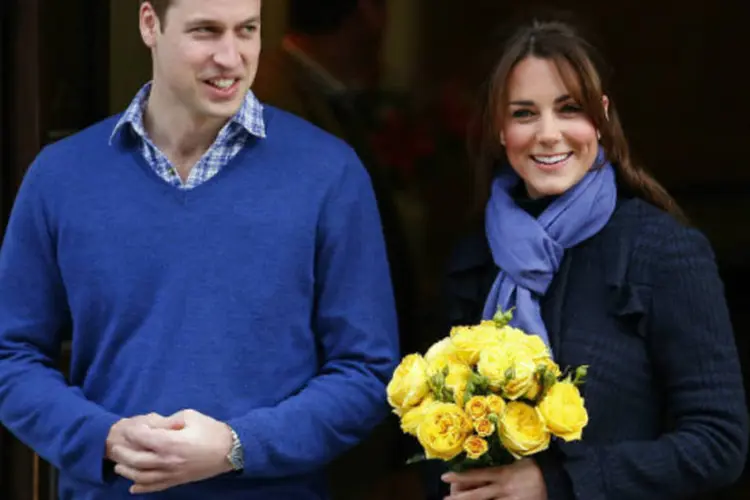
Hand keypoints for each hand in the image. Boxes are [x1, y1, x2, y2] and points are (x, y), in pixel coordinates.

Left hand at [109, 409, 233, 493]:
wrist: (230, 450)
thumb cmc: (210, 430)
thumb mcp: (190, 416)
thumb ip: (167, 420)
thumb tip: (152, 424)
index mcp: (170, 442)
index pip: (142, 438)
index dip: (133, 432)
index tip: (129, 427)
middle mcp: (167, 460)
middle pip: (136, 460)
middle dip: (123, 453)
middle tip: (115, 446)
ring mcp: (171, 473)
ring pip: (142, 476)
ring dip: (127, 471)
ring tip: (118, 466)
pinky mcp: (177, 481)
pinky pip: (155, 487)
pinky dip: (141, 488)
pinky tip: (132, 487)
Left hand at [441, 459, 546, 499]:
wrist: (554, 478)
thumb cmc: (532, 467)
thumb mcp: (513, 463)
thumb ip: (498, 468)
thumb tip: (478, 471)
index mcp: (502, 473)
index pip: (477, 475)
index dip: (460, 476)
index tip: (445, 476)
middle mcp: (503, 488)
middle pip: (477, 495)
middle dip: (460, 497)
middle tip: (445, 499)